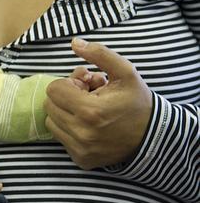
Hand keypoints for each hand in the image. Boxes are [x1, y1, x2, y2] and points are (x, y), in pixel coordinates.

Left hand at [45, 38, 151, 168]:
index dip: (68, 83)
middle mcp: (81, 132)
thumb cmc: (137, 102)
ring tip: (86, 110)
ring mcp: (80, 149)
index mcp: (90, 110)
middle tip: (87, 96)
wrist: (154, 137)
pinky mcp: (80, 160)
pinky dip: (69, 129)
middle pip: (50, 105)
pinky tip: (88, 126)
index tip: (85, 85)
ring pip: (51, 122)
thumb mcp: (125, 72)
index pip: (54, 89)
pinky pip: (60, 139)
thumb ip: (99, 54)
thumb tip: (74, 43)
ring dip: (64, 113)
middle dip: (65, 96)